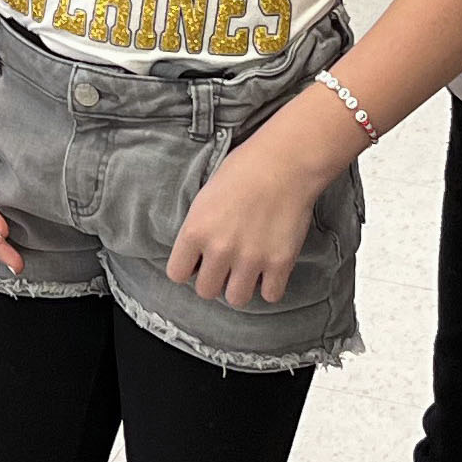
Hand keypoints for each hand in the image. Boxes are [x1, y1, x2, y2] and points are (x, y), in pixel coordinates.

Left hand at [166, 105, 345, 306]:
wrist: (285, 162)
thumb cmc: (244, 170)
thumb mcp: (205, 197)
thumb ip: (199, 229)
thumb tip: (198, 254)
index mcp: (195, 230)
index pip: (176, 274)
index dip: (188, 269)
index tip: (198, 262)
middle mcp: (219, 249)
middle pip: (206, 291)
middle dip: (215, 280)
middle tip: (226, 265)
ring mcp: (250, 259)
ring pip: (236, 298)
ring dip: (241, 286)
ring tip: (248, 269)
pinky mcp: (279, 263)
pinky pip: (270, 295)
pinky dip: (271, 286)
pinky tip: (270, 270)